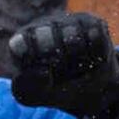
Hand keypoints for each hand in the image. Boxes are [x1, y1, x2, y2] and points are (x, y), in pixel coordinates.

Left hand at [0, 10, 118, 118]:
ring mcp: (69, 22)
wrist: (95, 95)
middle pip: (47, 36)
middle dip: (57, 61)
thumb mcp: (36, 97)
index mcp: (24, 41)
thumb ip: (26, 88)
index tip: (43, 72)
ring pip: (72, 36)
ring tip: (77, 66)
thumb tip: (40, 71)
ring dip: (77, 60)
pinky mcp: (93, 23)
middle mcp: (44, 25)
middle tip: (62, 70)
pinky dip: (95, 55)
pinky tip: (90, 59)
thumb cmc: (60, 92)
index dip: (34, 61)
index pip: (23, 43)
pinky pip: (95, 37)